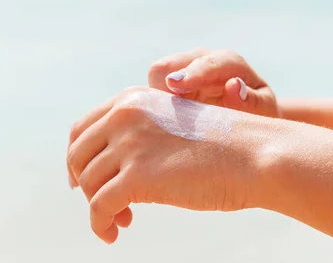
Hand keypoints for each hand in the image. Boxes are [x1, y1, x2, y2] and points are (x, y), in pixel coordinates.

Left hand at [66, 87, 266, 243]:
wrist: (254, 154)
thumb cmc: (223, 146)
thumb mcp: (173, 125)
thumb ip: (142, 134)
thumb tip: (114, 168)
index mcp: (133, 98)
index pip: (83, 128)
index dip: (78, 157)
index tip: (82, 179)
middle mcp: (126, 114)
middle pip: (78, 155)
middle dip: (84, 183)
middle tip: (102, 203)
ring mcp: (130, 143)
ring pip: (88, 182)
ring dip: (99, 206)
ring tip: (122, 219)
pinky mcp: (138, 175)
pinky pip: (99, 207)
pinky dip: (100, 224)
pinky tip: (114, 233)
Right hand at [148, 48, 278, 116]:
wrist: (249, 116)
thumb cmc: (258, 113)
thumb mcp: (263, 109)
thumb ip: (251, 99)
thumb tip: (233, 86)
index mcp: (228, 62)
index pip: (205, 62)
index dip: (191, 73)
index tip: (176, 85)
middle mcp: (200, 60)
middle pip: (168, 65)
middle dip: (162, 86)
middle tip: (164, 111)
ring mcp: (182, 71)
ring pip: (154, 80)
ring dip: (155, 99)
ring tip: (166, 122)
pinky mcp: (168, 87)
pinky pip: (149, 93)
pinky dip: (151, 106)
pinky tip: (160, 124)